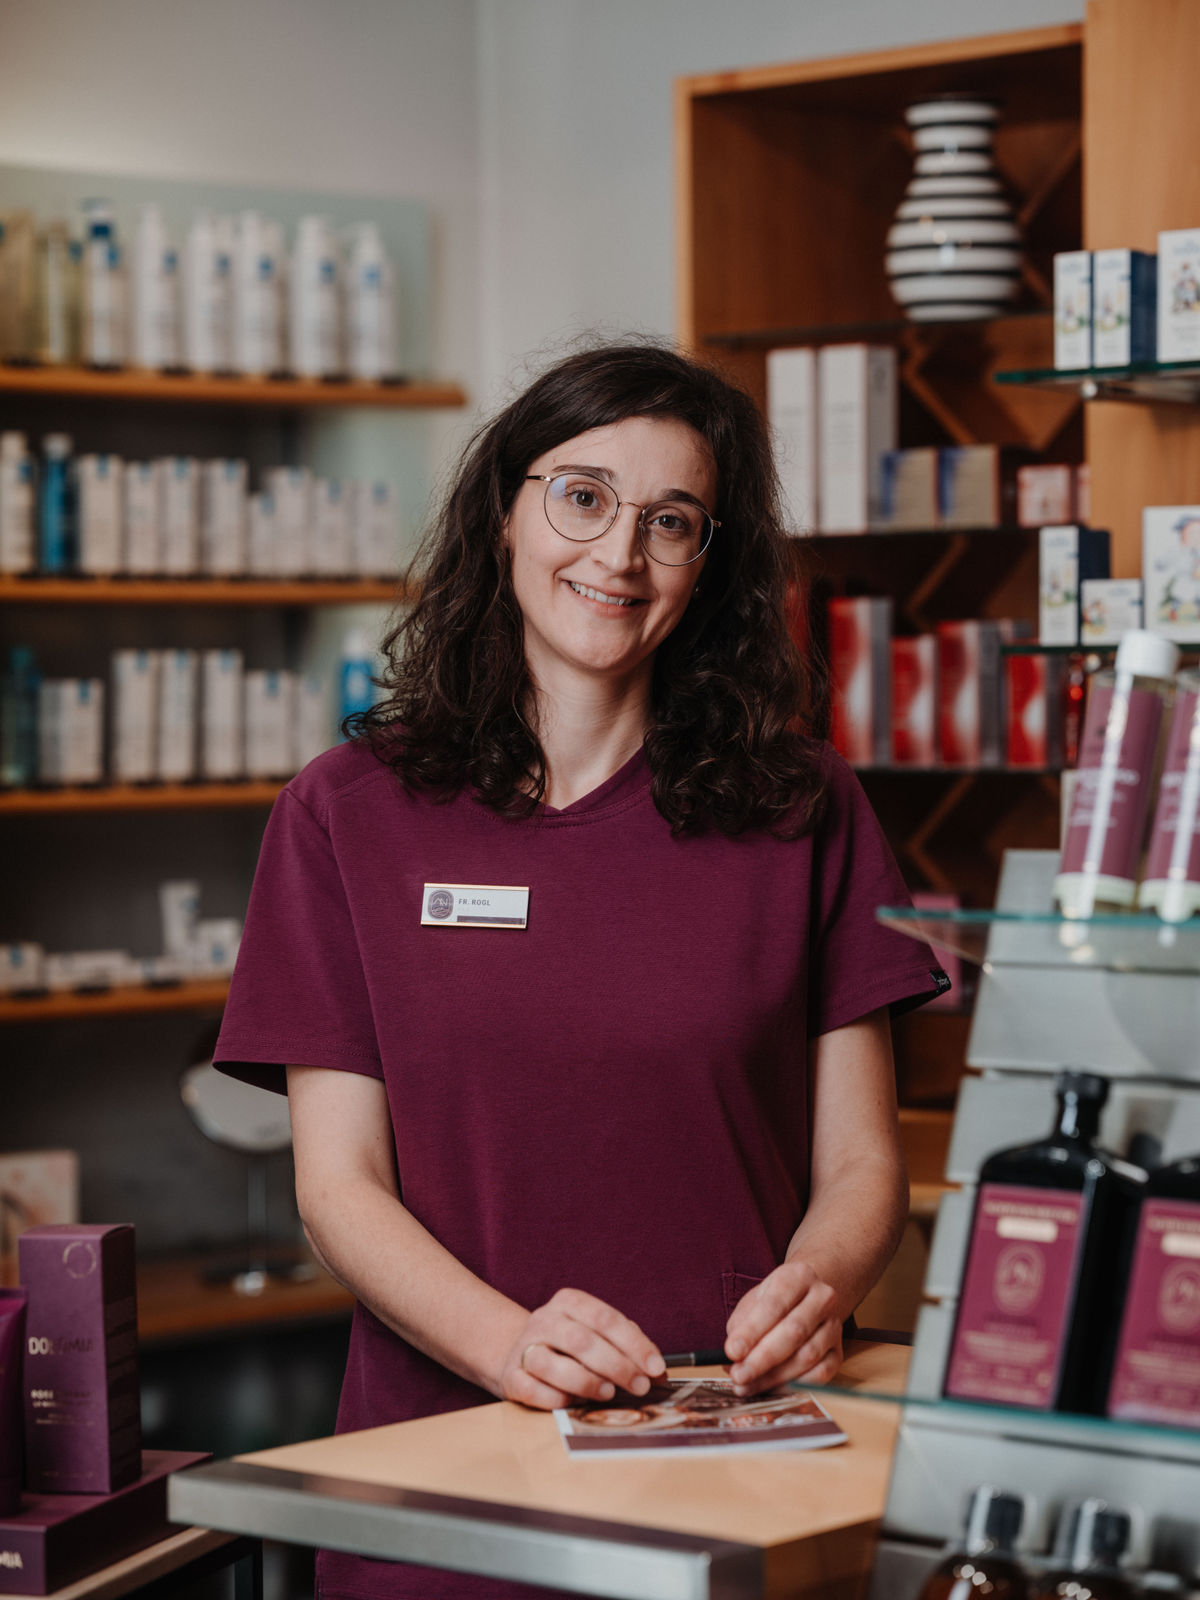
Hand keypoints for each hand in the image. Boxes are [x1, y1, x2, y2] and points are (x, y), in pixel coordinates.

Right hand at [498, 1288, 665, 1409]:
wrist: (518, 1355)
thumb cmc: (569, 1347)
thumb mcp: (597, 1334)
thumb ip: (627, 1346)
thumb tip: (657, 1370)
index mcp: (569, 1302)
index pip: (605, 1318)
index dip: (634, 1344)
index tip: (655, 1367)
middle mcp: (544, 1320)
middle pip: (581, 1340)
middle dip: (617, 1366)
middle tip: (639, 1386)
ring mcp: (524, 1347)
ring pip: (551, 1363)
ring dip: (586, 1382)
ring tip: (608, 1393)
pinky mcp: (510, 1377)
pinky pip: (531, 1389)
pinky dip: (556, 1399)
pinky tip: (573, 1403)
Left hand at [723, 1260, 843, 1393]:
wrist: (808, 1298)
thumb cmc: (775, 1302)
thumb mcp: (755, 1301)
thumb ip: (742, 1326)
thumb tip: (733, 1358)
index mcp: (798, 1276)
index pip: (774, 1305)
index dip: (752, 1331)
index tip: (732, 1352)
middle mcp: (822, 1297)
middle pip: (794, 1331)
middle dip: (762, 1358)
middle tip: (738, 1375)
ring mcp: (834, 1325)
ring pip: (808, 1356)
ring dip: (774, 1376)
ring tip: (748, 1386)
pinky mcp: (838, 1351)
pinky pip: (821, 1374)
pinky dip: (795, 1385)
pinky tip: (772, 1388)